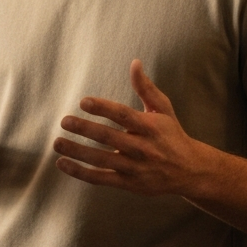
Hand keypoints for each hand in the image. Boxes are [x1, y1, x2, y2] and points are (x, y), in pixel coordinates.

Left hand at [52, 60, 209, 196]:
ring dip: (77, 152)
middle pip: (109, 137)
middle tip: (64, 121)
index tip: (83, 102)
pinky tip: (62, 163)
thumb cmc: (171, 135)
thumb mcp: (163, 110)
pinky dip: (80, 172)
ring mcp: (134, 168)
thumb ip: (146, 88)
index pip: (123, 115)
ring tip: (57, 143)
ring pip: (101, 159)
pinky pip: (100, 178)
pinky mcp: (128, 183)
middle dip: (85, 129)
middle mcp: (142, 148)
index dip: (103, 108)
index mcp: (150, 127)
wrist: (190, 171)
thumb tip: (134, 62)